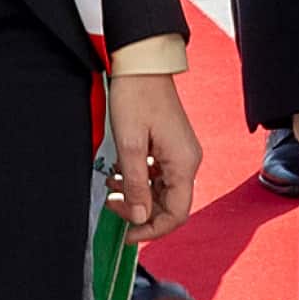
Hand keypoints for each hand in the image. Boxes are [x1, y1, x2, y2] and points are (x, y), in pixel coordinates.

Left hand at [104, 72, 201, 244]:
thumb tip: (140, 218)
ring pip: (162, 191)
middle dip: (140, 212)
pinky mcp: (171, 146)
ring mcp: (180, 153)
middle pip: (170, 205)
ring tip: (110, 189)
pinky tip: (118, 175)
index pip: (177, 213)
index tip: (127, 234)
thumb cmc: (137, 98)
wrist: (143, 65)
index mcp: (184, 163)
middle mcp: (188, 160)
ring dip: (137, 196)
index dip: (152, 229)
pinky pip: (159, 176)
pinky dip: (139, 181)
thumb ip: (136, 185)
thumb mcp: (130, 145)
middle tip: (111, 205)